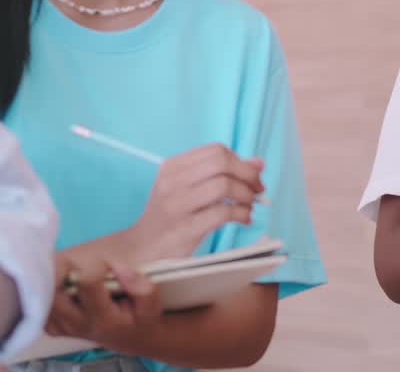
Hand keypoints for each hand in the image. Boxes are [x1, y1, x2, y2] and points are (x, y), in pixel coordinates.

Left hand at [44, 255, 161, 354]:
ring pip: (43, 295)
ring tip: (68, 270)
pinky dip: (45, 289)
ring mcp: (61, 326)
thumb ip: (142, 287)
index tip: (105, 263)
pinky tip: (60, 283)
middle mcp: (76, 324)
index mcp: (102, 319)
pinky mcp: (53, 324)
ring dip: (52, 278)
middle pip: (54, 289)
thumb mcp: (151, 305)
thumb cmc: (139, 318)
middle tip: (78, 264)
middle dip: (64, 270)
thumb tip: (120, 268)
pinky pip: (38, 303)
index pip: (86, 282)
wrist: (129, 338)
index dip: (95, 265)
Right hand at [125, 143, 263, 262]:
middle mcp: (172, 181)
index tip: (252, 176)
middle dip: (247, 174)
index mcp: (172, 166)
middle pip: (221, 163)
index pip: (215, 151)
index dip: (241, 161)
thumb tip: (258, 162)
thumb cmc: (169, 217)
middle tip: (258, 189)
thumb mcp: (188, 189)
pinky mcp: (186, 228)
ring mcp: (177, 204)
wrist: (141, 249)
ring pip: (224, 185)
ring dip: (246, 195)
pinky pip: (223, 213)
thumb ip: (220, 174)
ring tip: (249, 206)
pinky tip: (244, 219)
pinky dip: (241, 214)